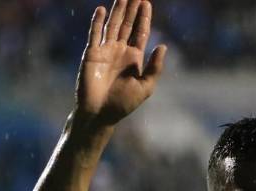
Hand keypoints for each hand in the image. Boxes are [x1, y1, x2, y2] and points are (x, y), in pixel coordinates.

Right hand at [75, 0, 165, 125]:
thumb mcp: (145, 87)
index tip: (146, 2)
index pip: (140, 33)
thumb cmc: (123, 104)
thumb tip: (163, 46)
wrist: (100, 114)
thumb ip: (155, 67)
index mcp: (134, 58)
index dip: (144, 18)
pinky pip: (95, 34)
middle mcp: (120, 51)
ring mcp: (105, 51)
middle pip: (127, 24)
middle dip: (131, 9)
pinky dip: (97, 22)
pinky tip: (101, 9)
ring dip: (117, 10)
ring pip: (112, 25)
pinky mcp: (91, 54)